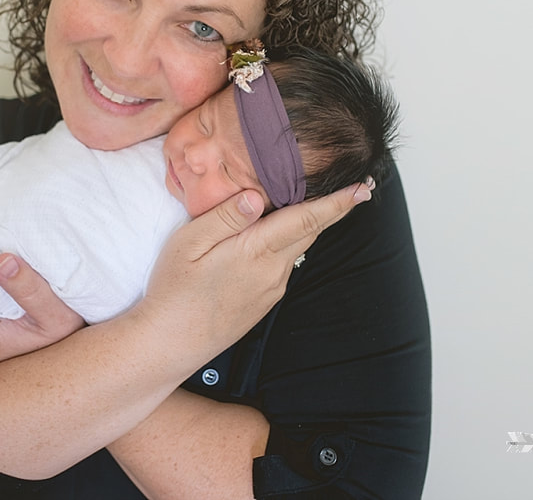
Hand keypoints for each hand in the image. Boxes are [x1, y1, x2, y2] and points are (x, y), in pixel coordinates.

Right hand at [137, 181, 371, 355]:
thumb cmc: (173, 291)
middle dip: (332, 210)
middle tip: (353, 187)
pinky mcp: (264, 301)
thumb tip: (257, 196)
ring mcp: (272, 289)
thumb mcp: (189, 243)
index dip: (336, 203)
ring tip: (303, 202)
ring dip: (304, 226)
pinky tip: (269, 237)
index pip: (306, 220)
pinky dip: (285, 244)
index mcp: (256, 252)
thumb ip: (225, 216)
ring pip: (294, 248)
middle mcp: (272, 272)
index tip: (362, 188)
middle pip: (308, 232)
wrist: (170, 344)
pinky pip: (282, 264)